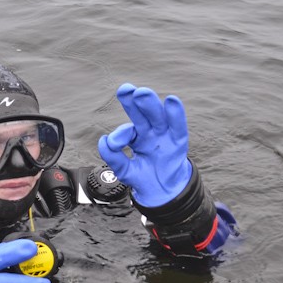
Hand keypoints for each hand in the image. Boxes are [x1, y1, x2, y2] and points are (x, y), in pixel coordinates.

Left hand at [98, 83, 192, 206]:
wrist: (162, 192)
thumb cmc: (143, 177)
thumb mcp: (125, 170)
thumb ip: (114, 157)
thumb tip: (103, 141)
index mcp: (136, 136)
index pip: (128, 130)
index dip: (121, 133)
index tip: (114, 143)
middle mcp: (150, 131)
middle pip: (142, 114)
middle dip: (133, 102)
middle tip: (125, 90)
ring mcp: (165, 134)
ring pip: (157, 116)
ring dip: (150, 104)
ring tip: (141, 93)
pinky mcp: (179, 141)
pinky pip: (178, 126)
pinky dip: (176, 114)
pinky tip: (171, 101)